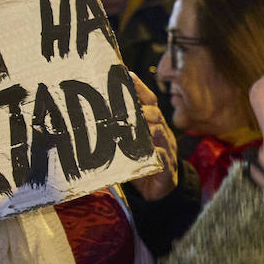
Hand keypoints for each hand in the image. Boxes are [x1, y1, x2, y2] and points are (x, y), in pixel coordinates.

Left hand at [130, 73, 178, 200]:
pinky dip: (158, 153)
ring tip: (141, 124)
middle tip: (128, 106)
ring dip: (150, 128)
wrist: (160, 189)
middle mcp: (161, 134)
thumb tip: (97, 108)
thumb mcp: (131, 142)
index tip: (127, 74)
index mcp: (152, 125)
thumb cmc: (141, 161)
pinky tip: (152, 150)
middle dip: (143, 109)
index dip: (139, 88)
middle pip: (155, 115)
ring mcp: (165, 150)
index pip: (148, 101)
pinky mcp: (166, 169)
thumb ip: (121, 127)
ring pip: (160, 134)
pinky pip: (163, 158)